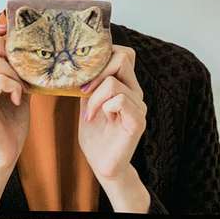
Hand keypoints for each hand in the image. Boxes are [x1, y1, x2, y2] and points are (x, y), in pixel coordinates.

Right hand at [0, 21, 29, 172]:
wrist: (5, 154)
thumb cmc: (12, 122)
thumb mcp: (17, 88)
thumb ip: (15, 70)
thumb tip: (29, 48)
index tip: (8, 32)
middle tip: (13, 59)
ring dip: (13, 71)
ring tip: (19, 87)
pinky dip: (14, 86)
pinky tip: (17, 99)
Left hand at [77, 45, 148, 210]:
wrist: (102, 165)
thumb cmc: (95, 135)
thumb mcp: (88, 101)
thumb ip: (91, 82)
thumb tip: (80, 63)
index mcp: (127, 85)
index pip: (124, 53)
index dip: (104, 55)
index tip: (85, 73)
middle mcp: (136, 92)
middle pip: (122, 57)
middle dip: (97, 71)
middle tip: (83, 90)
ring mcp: (139, 106)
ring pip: (114, 82)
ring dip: (95, 96)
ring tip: (89, 113)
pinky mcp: (137, 121)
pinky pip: (120, 100)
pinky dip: (103, 106)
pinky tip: (97, 119)